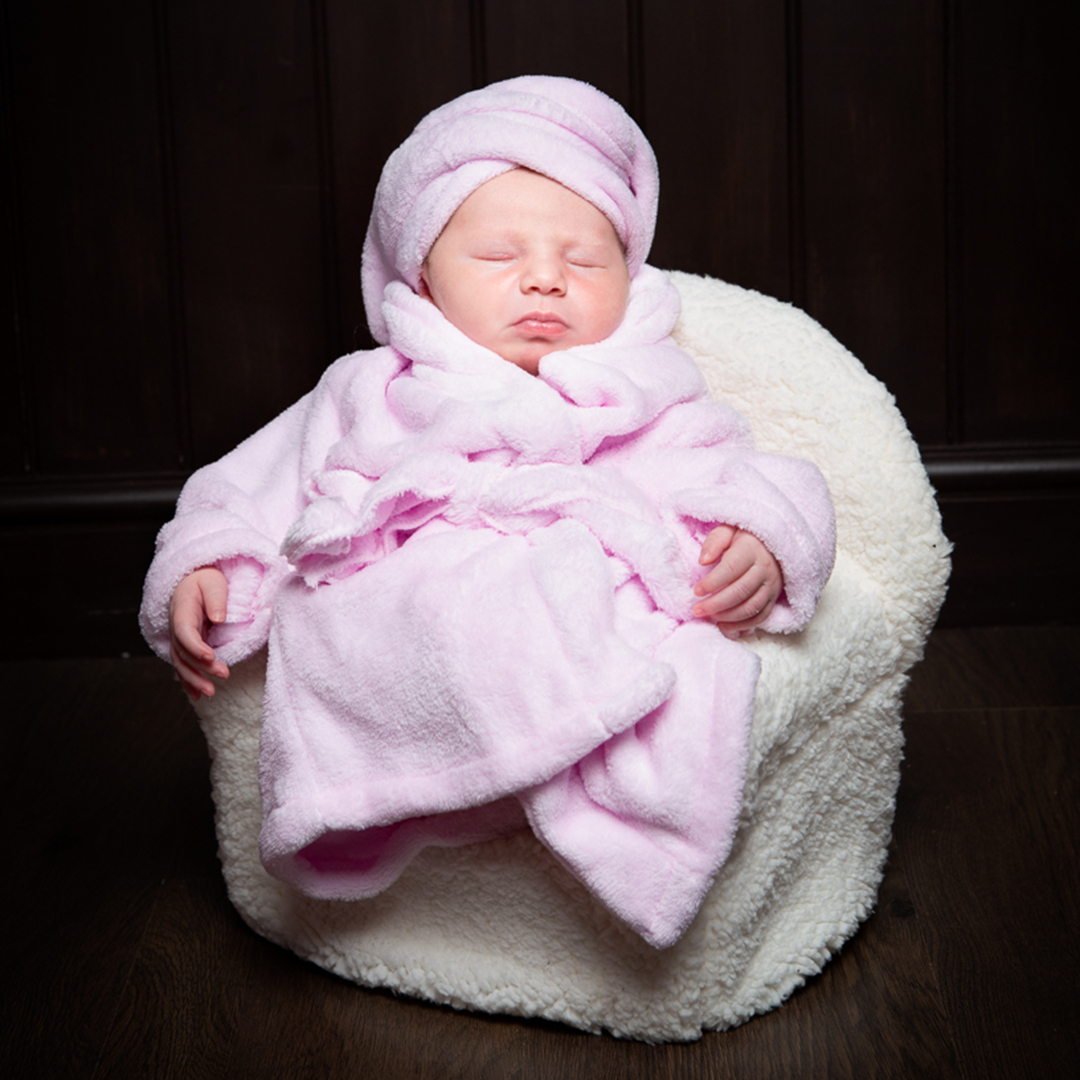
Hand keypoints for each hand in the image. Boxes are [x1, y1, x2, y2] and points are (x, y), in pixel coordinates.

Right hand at [168, 567, 229, 700]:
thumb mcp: (213, 582)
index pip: (184, 631)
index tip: (210, 656)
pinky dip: (188, 681)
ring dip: (194, 680)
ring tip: (210, 692)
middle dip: (200, 667)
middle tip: (223, 675)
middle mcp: (176, 627)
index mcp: (181, 610)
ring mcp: (178, 637)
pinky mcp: (184, 645)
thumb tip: (219, 618)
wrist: (192, 580)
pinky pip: (183, 665)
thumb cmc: (205, 580)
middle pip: (183, 652)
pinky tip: (197, 695)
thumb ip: (216, 598)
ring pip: (180, 663)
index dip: (195, 646)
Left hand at [693, 525, 782, 638]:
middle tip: (697, 610)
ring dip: (728, 617)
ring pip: (751, 607)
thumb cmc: (744, 537)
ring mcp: (771, 585)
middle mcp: (764, 569)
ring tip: (709, 618)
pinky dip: (743, 626)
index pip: (731, 569)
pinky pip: (761, 616)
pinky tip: (725, 626)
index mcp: (751, 550)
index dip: (712, 582)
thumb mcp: (728, 530)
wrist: (773, 543)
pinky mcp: (774, 597)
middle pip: (740, 592)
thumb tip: (703, 561)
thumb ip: (715, 542)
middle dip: (716, 604)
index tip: (696, 591)